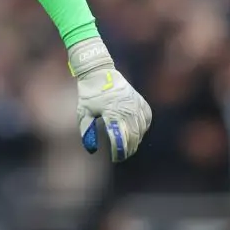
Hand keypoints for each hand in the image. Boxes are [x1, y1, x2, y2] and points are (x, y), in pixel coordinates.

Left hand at [68, 37, 151, 161]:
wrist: (99, 72)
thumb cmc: (89, 93)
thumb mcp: (83, 111)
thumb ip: (87, 131)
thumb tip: (91, 149)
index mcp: (112, 112)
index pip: (119, 138)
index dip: (118, 151)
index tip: (115, 158)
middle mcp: (127, 109)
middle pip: (132, 136)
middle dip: (128, 149)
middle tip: (122, 156)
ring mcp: (135, 104)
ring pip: (141, 129)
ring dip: (136, 140)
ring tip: (129, 148)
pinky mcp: (140, 101)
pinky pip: (146, 119)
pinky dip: (143, 128)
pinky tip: (138, 133)